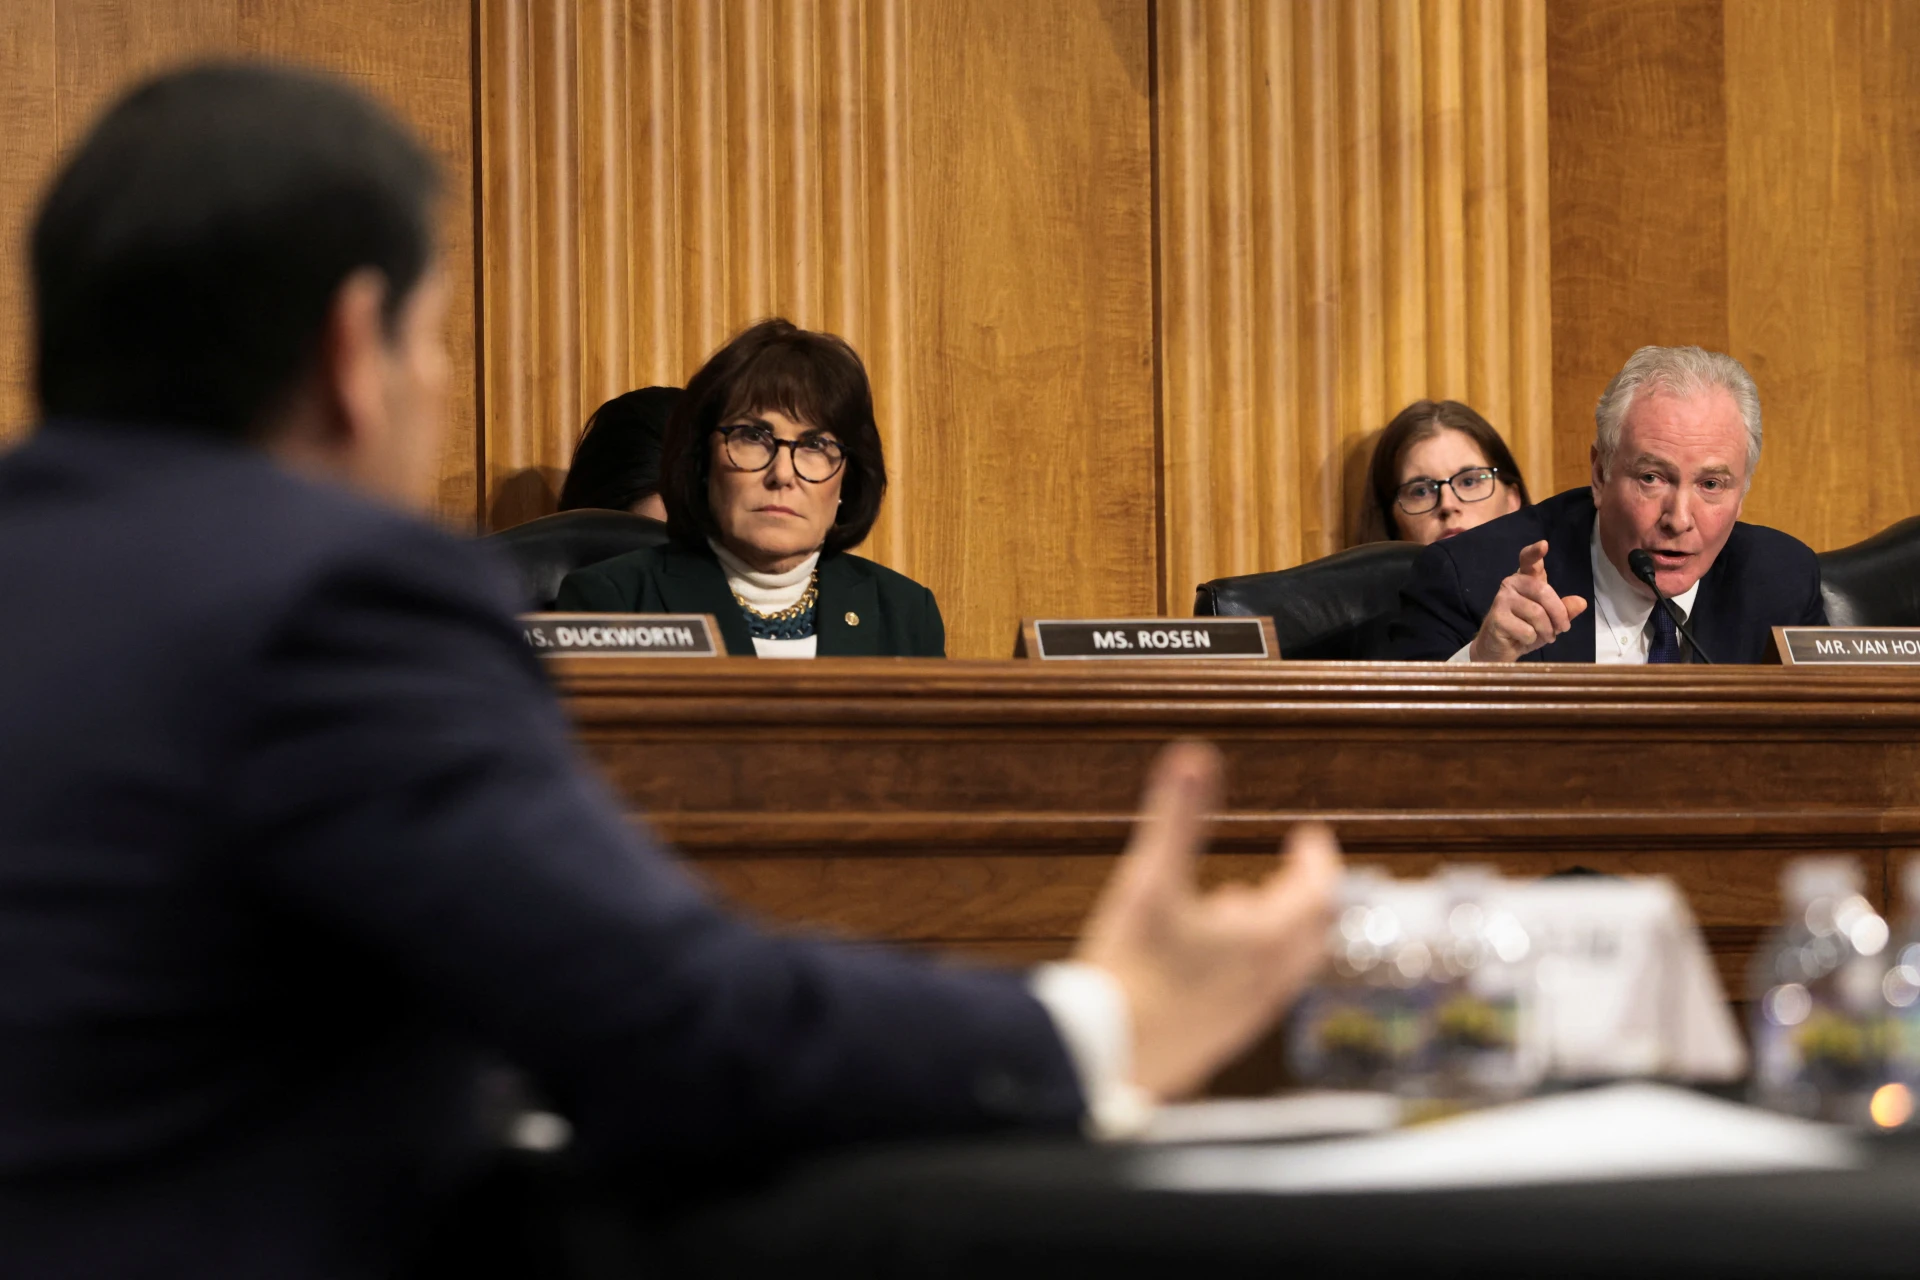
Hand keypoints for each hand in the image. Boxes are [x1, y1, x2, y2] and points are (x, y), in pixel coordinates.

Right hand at [1073, 741, 1340, 1099]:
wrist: (1102, 1055)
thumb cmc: (1128, 969)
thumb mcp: (1149, 881)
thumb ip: (1174, 817)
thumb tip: (1192, 757)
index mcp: (1263, 940)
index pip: (1317, 892)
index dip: (1317, 859)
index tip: (1309, 837)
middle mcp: (1267, 980)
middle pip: (1312, 932)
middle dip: (1307, 895)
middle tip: (1293, 870)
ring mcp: (1247, 1015)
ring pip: (1286, 967)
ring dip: (1279, 931)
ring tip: (1241, 904)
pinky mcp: (1221, 1038)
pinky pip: (1258, 995)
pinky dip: (1253, 964)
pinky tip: (1207, 957)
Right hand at [1468, 539, 1589, 661]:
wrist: (1499, 649)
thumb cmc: (1526, 629)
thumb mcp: (1551, 620)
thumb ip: (1565, 610)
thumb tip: (1581, 602)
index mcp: (1526, 579)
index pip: (1528, 561)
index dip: (1535, 553)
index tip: (1543, 545)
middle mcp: (1511, 583)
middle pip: (1543, 591)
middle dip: (1559, 614)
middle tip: (1562, 629)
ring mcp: (1501, 599)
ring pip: (1537, 614)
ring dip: (1546, 630)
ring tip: (1544, 636)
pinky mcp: (1496, 617)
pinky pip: (1527, 630)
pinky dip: (1532, 639)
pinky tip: (1524, 640)